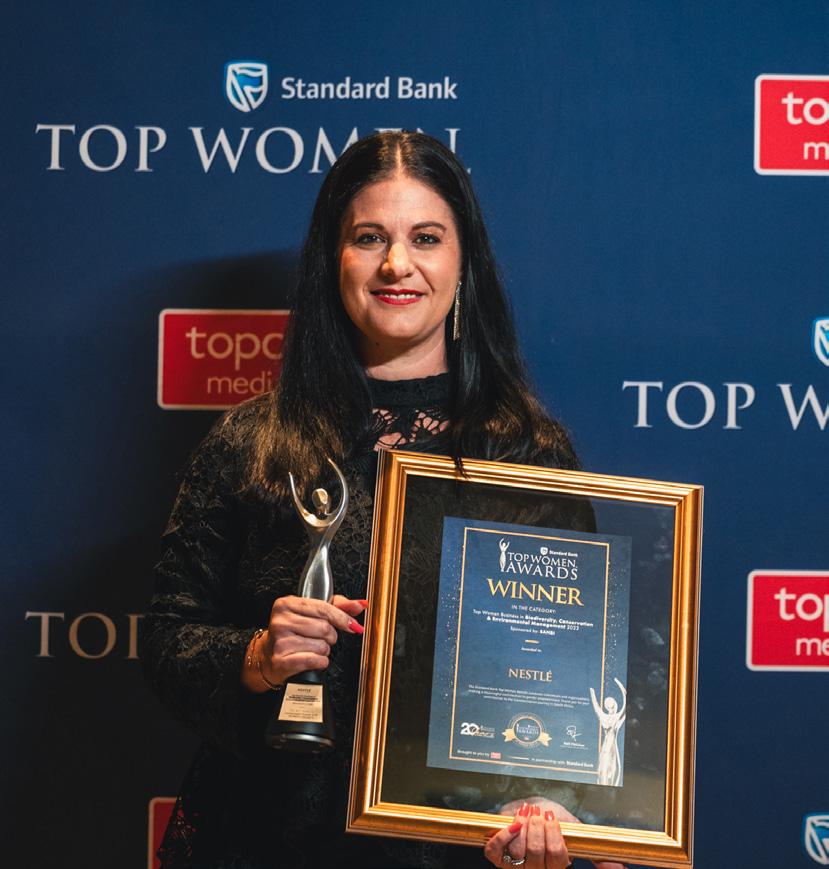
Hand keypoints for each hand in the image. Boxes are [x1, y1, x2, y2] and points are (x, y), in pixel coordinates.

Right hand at [244, 595, 365, 691]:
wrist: (267, 656)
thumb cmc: (293, 632)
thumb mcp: (312, 613)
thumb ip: (338, 606)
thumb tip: (361, 605)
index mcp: (287, 603)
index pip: (324, 608)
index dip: (342, 618)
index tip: (353, 625)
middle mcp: (281, 620)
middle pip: (325, 628)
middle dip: (330, 637)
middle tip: (322, 638)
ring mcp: (280, 641)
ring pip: (322, 646)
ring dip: (324, 650)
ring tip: (312, 648)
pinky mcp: (281, 660)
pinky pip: (315, 661)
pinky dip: (320, 662)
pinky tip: (312, 659)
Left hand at [487, 799, 626, 868]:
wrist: (530, 819)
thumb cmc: (553, 827)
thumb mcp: (576, 837)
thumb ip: (599, 857)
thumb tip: (620, 868)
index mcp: (556, 867)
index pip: (557, 857)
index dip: (554, 835)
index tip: (552, 816)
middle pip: (536, 853)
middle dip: (538, 827)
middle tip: (540, 812)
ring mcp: (515, 867)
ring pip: (517, 851)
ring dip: (522, 825)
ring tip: (528, 811)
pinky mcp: (498, 859)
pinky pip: (494, 852)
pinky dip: (501, 835)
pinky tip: (512, 823)